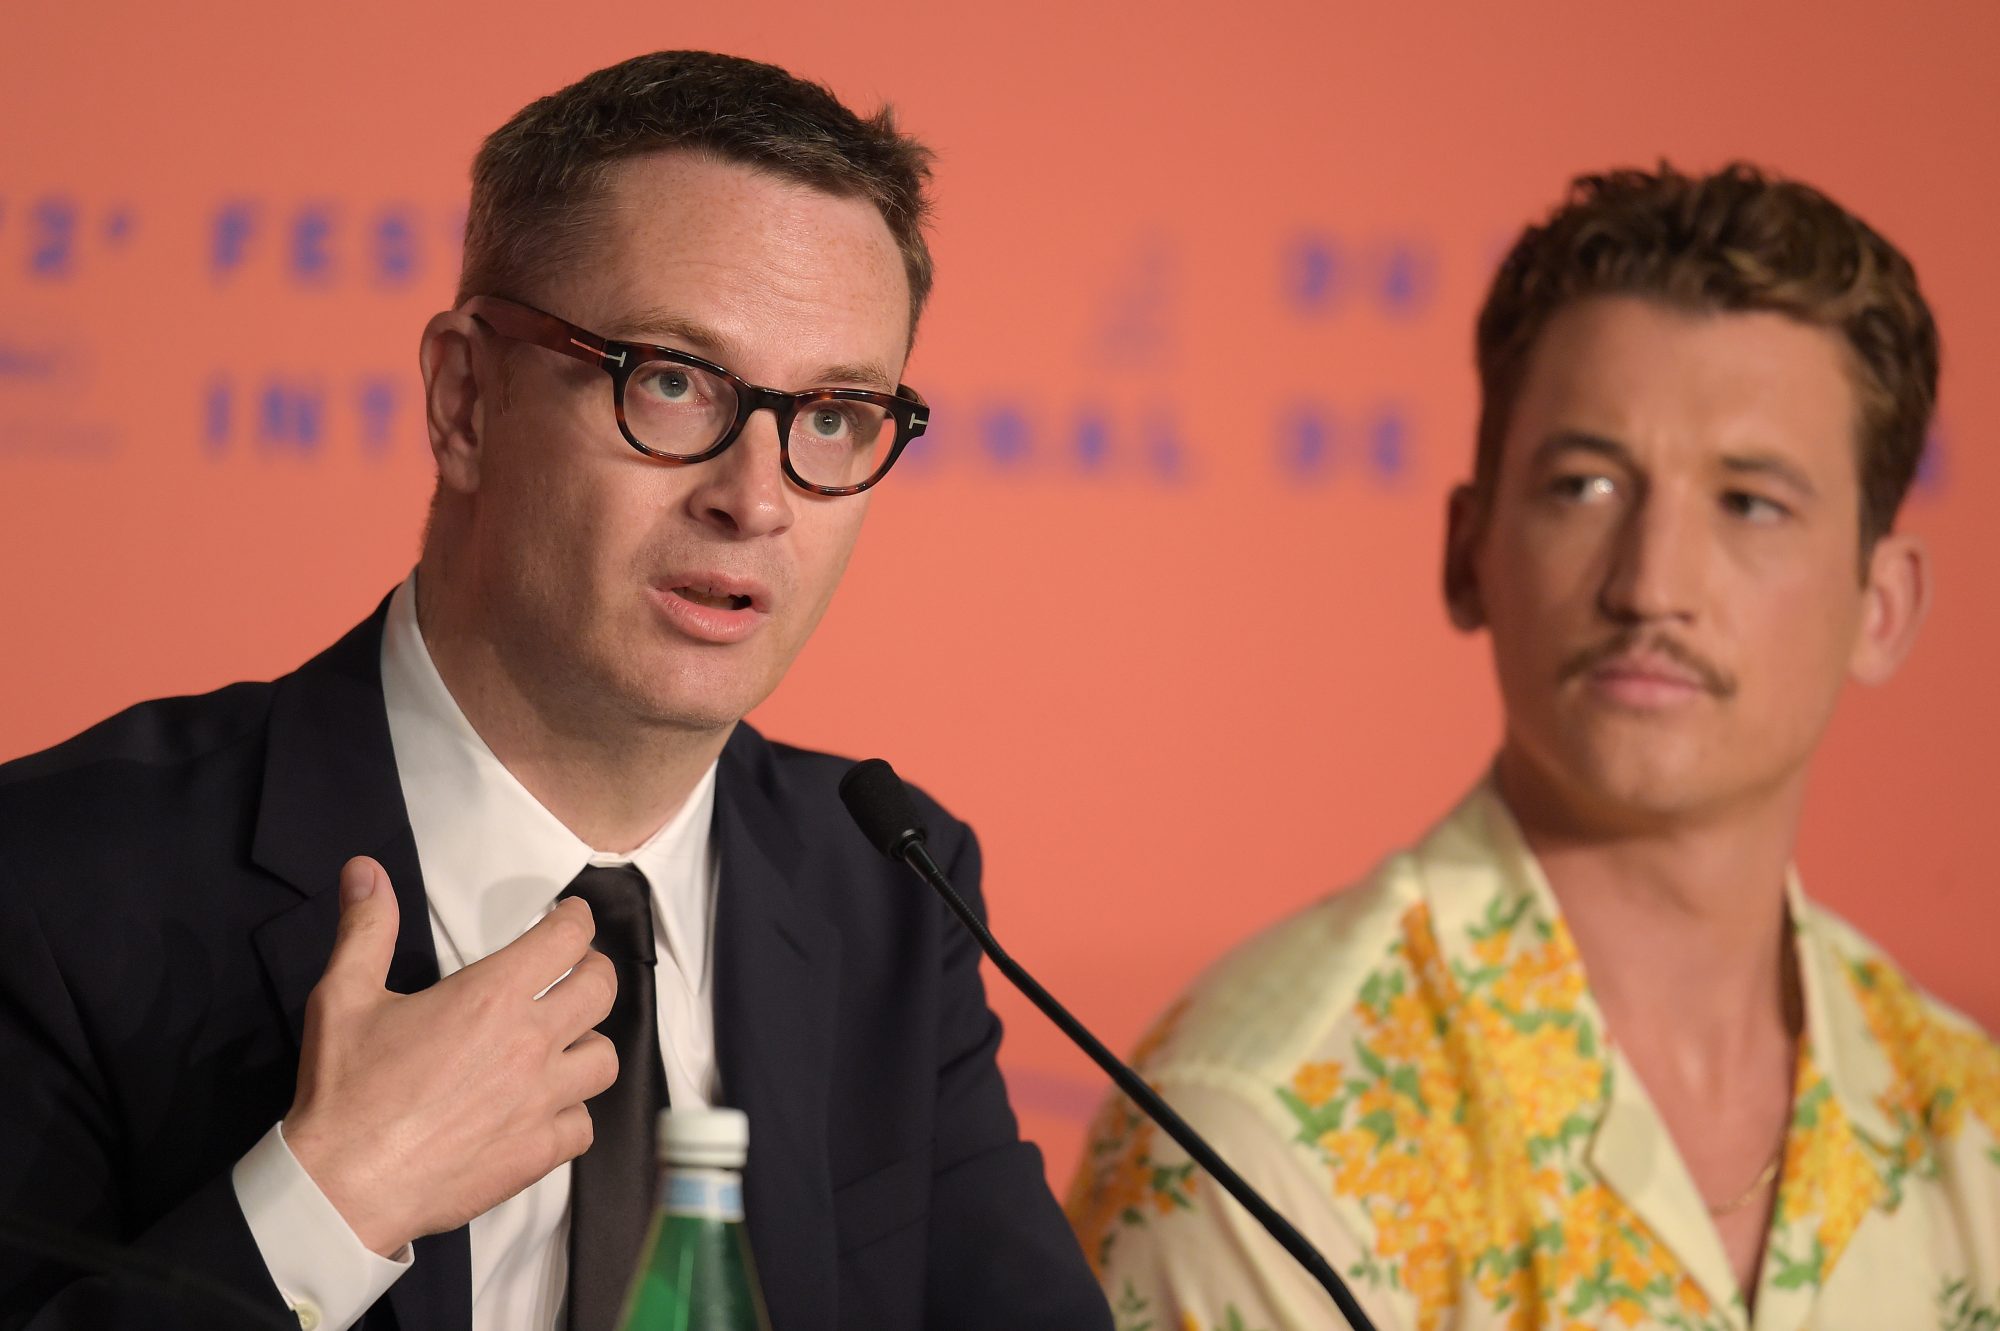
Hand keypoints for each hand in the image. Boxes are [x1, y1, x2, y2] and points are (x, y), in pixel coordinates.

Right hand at [282, 856, 616, 1255]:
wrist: (343, 1185)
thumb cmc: (345, 1089)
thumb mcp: (343, 996)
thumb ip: (367, 928)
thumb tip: (365, 868)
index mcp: (492, 996)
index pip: (567, 939)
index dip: (575, 920)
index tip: (570, 918)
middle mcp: (531, 1043)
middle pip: (601, 990)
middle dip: (592, 972)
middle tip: (572, 973)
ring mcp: (541, 1101)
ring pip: (604, 1059)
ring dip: (587, 1044)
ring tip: (564, 1042)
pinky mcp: (538, 1152)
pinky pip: (584, 1125)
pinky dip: (572, 1113)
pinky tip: (546, 1109)